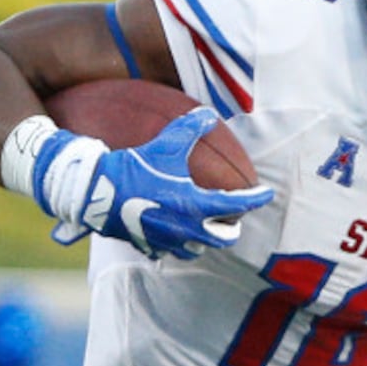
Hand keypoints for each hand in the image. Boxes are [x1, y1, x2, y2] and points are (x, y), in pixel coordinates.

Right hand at [17, 110, 273, 258]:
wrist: (99, 192)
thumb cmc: (135, 168)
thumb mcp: (165, 144)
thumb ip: (190, 129)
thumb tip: (208, 113)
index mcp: (196, 205)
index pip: (237, 205)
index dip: (256, 199)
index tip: (267, 194)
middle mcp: (186, 228)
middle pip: (223, 239)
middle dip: (230, 229)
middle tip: (231, 217)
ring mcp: (168, 242)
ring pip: (198, 249)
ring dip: (204, 239)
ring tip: (202, 226)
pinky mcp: (149, 247)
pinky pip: (169, 252)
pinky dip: (175, 244)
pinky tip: (171, 232)